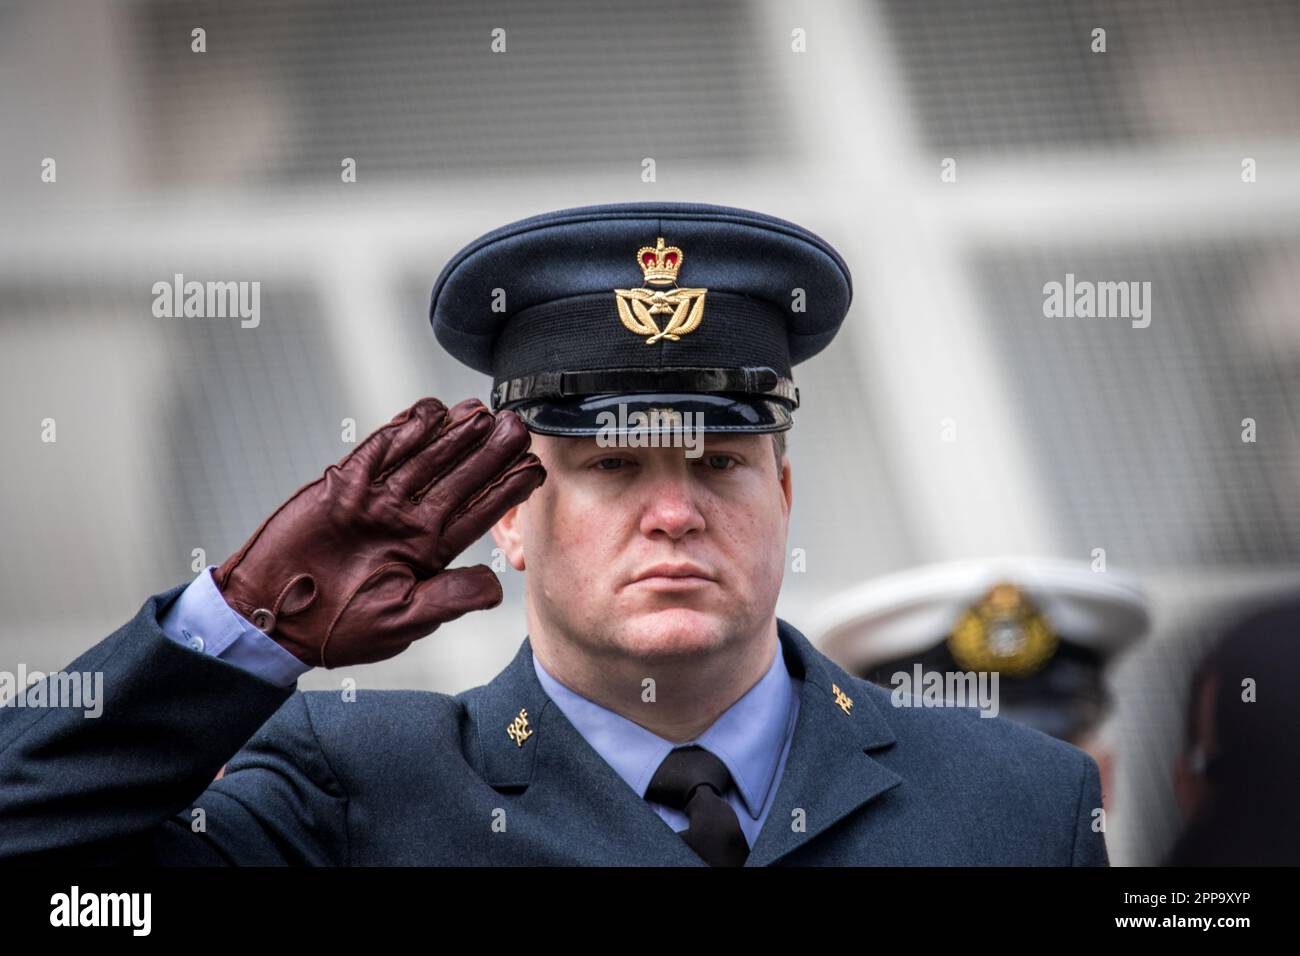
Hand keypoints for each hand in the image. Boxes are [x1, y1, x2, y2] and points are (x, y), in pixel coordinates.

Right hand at [214, 397, 544, 667]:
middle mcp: (408, 520)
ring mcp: (377, 500)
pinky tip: (429, 413)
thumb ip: (449, 598)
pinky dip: (401, 432)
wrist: (271, 616)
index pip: (478, 514)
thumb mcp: (402, 619)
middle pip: (458, 477)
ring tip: (481, 412)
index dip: (506, 490)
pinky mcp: (343, 486)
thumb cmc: (335, 627)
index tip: (535, 469)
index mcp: (428, 551)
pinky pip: (377, 452)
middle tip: (517, 425)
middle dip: (489, 451)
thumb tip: (494, 588)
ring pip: (424, 458)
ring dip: (453, 434)